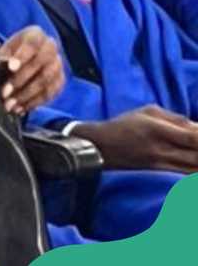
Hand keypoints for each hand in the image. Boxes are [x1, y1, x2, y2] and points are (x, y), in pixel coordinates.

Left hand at [0, 27, 64, 115]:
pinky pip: (50, 93)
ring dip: (26, 95)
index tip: (10, 67)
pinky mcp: (60, 81)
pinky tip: (20, 108)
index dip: (22, 55)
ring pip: (46, 81)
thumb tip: (4, 65)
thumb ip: (2, 58)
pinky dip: (34, 102)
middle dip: (20, 80)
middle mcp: (50, 47)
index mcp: (35, 35)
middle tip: (4, 93)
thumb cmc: (9, 55)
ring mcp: (58, 64)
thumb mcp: (2, 53)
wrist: (19, 63)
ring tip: (10, 105)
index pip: (32, 43)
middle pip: (40, 63)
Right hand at [73, 106, 197, 173]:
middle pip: (197, 157)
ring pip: (193, 169)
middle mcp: (161, 150)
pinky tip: (195, 168)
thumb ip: (176, 119)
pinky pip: (185, 177)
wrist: (100, 147)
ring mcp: (160, 164)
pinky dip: (195, 174)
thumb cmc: (124, 125)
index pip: (194, 137)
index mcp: (158, 130)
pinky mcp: (158, 174)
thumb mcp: (148, 112)